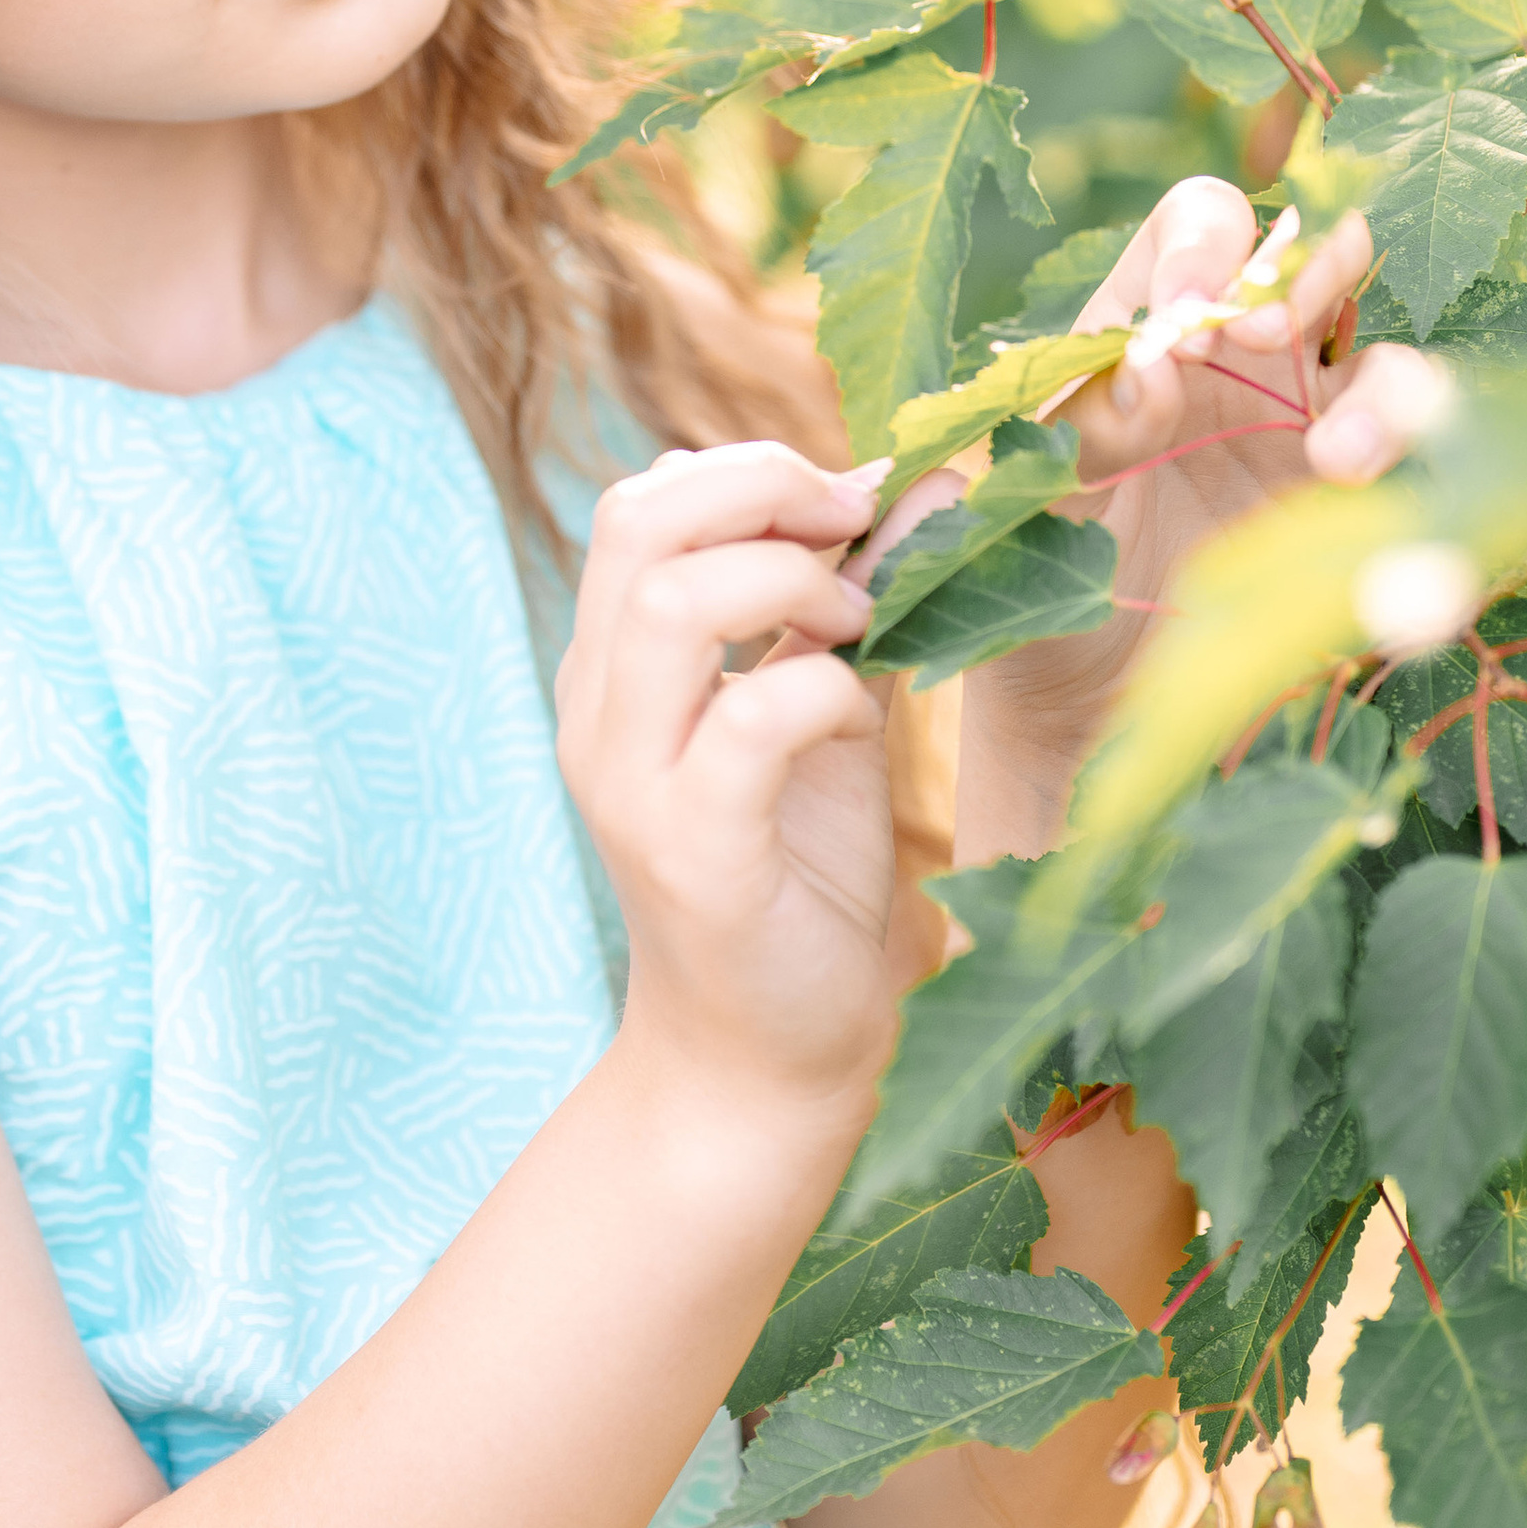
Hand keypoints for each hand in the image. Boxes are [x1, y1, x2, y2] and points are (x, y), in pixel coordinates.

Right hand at [557, 442, 908, 1119]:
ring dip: (791, 583)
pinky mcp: (693, 850)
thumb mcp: (821, 714)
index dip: (748, 470)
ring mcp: (633, 782)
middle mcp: (598, 712)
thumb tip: (927, 483)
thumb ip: (850, 605)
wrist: (765, 1057)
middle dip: (764, 489)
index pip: (638, 502)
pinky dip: (826, 691)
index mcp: (615, 668)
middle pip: (637, 521)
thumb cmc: (796, 877)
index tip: (849, 504)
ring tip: (859, 624)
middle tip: (855, 531)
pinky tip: (862, 717)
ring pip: (673, 603)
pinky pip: (750, 721)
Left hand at [952, 177, 1450, 855]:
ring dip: (1387, 397)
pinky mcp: (1365, 509)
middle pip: (1321, 255)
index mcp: (1152, 329)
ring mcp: (1315, 428)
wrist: (1083, 700)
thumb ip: (1078, 429)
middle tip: (1262, 339)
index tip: (1187, 313)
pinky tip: (1387, 551)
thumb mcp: (1029, 502)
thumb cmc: (1039, 578)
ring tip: (1333, 464)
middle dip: (1308, 276)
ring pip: (1394, 362)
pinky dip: (1430, 489)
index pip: (1196, 230)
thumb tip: (1149, 368)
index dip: (1203, 244)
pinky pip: (1429, 472)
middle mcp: (1245, 360)